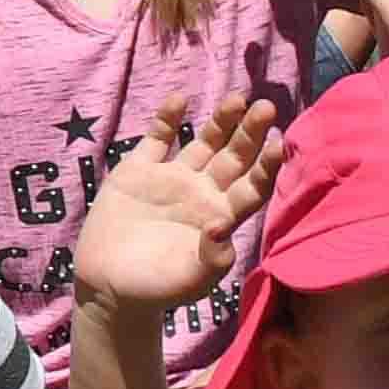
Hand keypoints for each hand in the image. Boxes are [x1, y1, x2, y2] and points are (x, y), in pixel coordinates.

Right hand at [72, 96, 279, 313]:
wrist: (109, 287)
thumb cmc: (157, 289)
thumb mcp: (191, 280)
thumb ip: (213, 257)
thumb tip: (223, 224)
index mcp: (222, 216)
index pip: (253, 185)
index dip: (267, 165)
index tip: (279, 143)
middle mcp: (203, 192)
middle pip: (234, 157)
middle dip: (250, 133)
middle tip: (265, 107)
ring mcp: (171, 179)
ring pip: (203, 143)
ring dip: (220, 121)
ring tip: (236, 99)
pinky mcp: (138, 172)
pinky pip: (156, 140)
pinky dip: (167, 119)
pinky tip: (179, 100)